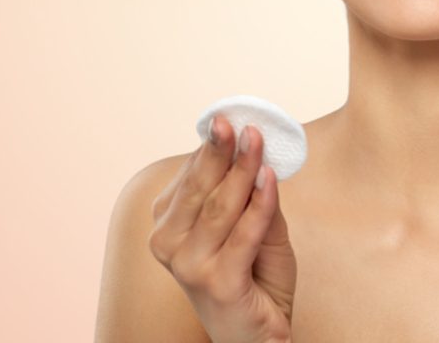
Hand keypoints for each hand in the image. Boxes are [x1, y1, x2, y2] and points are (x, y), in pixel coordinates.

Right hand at [149, 115, 296, 342]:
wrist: (259, 336)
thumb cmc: (254, 278)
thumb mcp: (254, 227)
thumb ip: (251, 194)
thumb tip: (255, 149)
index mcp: (168, 228)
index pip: (190, 177)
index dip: (211, 147)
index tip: (228, 117)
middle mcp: (169, 246)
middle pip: (201, 187)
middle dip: (222, 150)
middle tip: (239, 121)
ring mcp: (190, 267)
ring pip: (222, 206)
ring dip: (244, 169)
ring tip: (260, 141)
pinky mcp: (218, 283)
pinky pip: (245, 233)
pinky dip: (261, 204)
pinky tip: (270, 178)